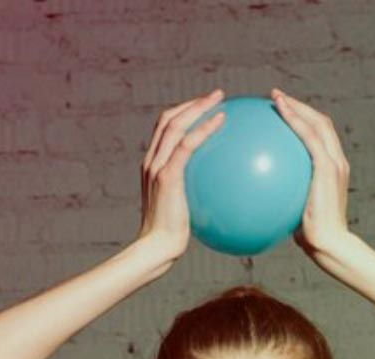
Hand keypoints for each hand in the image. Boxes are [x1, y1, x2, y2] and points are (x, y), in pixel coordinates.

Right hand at [137, 88, 226, 260]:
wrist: (157, 247)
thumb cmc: (171, 237)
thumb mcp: (181, 213)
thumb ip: (189, 198)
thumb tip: (213, 197)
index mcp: (152, 166)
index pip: (164, 130)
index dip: (183, 114)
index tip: (203, 109)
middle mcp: (152, 161)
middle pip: (168, 119)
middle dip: (192, 103)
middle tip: (216, 96)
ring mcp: (157, 166)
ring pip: (175, 124)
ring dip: (198, 106)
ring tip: (219, 98)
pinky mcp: (167, 175)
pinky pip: (187, 144)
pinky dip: (204, 128)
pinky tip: (222, 121)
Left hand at [270, 87, 352, 259]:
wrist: (329, 244)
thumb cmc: (313, 238)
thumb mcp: (297, 215)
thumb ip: (288, 201)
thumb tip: (264, 200)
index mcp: (333, 171)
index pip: (321, 138)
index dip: (304, 121)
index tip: (284, 114)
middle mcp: (337, 162)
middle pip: (321, 123)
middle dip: (299, 107)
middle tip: (276, 98)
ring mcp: (334, 163)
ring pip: (318, 123)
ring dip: (297, 107)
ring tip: (275, 98)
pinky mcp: (327, 167)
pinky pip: (309, 137)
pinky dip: (295, 120)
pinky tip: (278, 112)